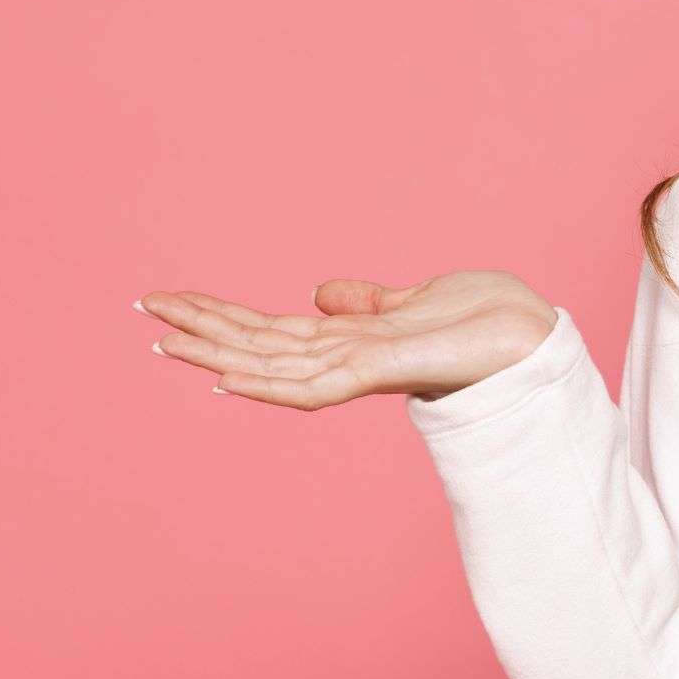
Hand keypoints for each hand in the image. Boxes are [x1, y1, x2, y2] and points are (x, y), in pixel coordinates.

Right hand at [137, 269, 557, 409]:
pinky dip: (264, 381)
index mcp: (353, 343)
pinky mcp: (382, 372)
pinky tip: (223, 374)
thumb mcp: (418, 299)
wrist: (536, 339)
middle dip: (201, 329)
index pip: (273, 331)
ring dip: (215, 352)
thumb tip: (319, 294)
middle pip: (259, 346)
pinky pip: (311, 384)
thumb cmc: (490, 321)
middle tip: (142, 310)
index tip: (172, 304)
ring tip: (161, 339)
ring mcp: (361, 371)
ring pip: (271, 366)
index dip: (223, 318)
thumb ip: (366, 303)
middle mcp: (348, 361)